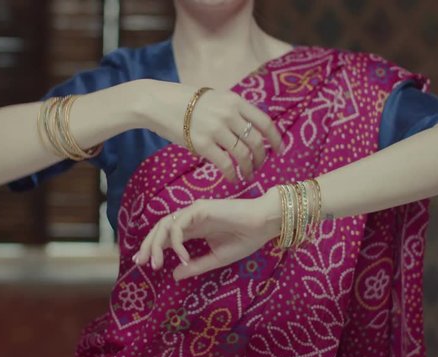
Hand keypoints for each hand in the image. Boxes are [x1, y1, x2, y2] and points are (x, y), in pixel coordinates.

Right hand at [132, 79, 283, 182]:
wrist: (157, 103)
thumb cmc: (183, 100)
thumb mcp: (214, 97)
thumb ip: (231, 110)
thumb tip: (246, 127)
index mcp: (235, 101)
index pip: (264, 122)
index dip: (276, 139)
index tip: (280, 150)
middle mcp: (229, 115)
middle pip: (256, 142)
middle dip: (262, 158)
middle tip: (259, 167)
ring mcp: (216, 130)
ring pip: (242, 155)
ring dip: (248, 169)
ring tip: (246, 175)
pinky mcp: (202, 144)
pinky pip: (224, 164)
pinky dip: (231, 174)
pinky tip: (232, 178)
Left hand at [133, 188, 281, 280]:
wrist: (264, 225)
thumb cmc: (245, 239)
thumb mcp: (217, 258)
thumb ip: (195, 266)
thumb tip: (173, 275)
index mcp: (194, 228)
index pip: (167, 236)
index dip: (152, 248)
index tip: (144, 264)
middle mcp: (191, 218)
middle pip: (160, 229)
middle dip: (148, 246)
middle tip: (142, 263)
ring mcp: (194, 211)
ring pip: (165, 224)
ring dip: (157, 244)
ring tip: (156, 263)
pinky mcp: (200, 208)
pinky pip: (180, 224)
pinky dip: (177, 241)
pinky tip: (183, 256)